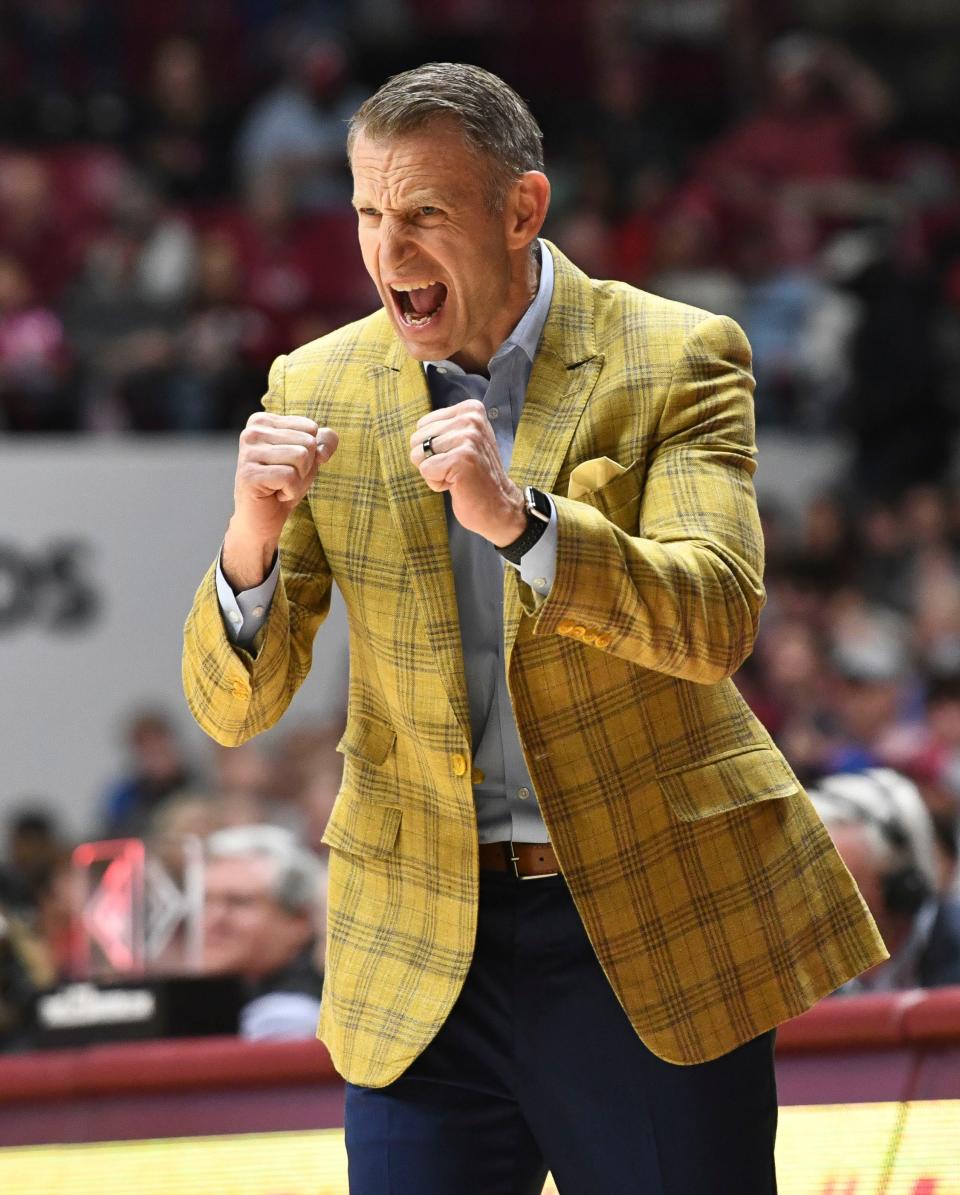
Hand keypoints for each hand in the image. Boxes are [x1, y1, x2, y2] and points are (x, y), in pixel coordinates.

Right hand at [223, 412, 338, 589]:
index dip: (311, 453)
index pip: (311, 428)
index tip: (290, 465)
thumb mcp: (310, 460)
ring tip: (280, 486)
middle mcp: (252, 432)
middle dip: (305, 468)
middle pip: (308, 442)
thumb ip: (325, 442)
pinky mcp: (249, 474)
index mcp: (264, 421)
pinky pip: (290, 476)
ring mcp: (248, 452)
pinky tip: (275, 494)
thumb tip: (326, 445)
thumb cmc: (284, 486)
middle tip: (285, 480)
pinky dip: (290, 491)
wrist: (262, 520)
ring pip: (301, 456)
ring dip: (299, 480)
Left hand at [409, 399, 525, 545]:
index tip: (458, 457)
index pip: (423, 425)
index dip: (434, 448)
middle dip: (431, 460)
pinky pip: (426, 470)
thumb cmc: (475, 475)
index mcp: (471, 409)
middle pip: (417, 438)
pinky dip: (436, 483)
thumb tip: (415, 429)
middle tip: (457, 469)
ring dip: (434, 472)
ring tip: (457, 476)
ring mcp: (468, 438)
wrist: (499, 505)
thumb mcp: (464, 440)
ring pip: (419, 455)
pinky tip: (457, 484)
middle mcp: (471, 419)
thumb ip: (444, 428)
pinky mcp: (461, 458)